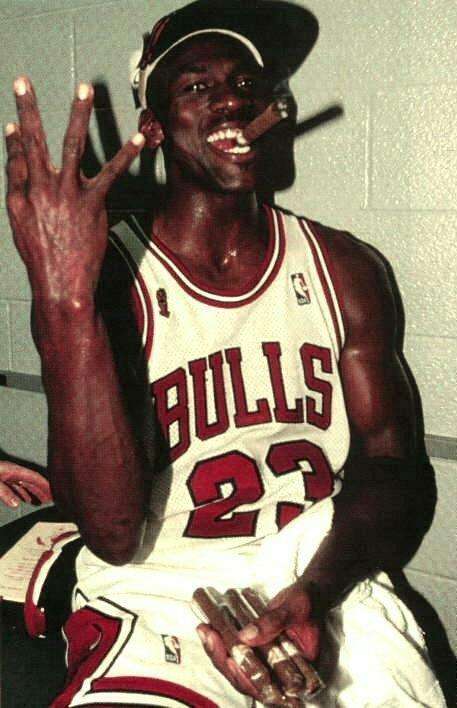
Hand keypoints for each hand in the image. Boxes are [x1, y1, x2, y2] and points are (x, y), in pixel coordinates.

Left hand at [0, 462, 51, 507]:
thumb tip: (16, 504)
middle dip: (41, 490)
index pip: (34, 476)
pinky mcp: (2, 480)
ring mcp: (7, 476)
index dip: (44, 484)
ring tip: (42, 501)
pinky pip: (16, 488)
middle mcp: (12, 472)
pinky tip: (25, 499)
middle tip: (51, 499)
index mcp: (12, 469)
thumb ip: (5, 492)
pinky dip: (23, 494)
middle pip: (31, 481)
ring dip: (33, 493)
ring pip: (24, 485)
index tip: (53, 490)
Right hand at [5, 77, 162, 306]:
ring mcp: (67, 193)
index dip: (14, 138)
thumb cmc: (43, 258)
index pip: (15, 157)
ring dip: (78, 114)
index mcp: (20, 195)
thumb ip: (19, 193)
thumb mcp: (21, 225)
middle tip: (23, 81)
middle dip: (27, 109)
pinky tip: (138, 138)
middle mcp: (40, 188)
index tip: (14, 122)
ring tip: (85, 88)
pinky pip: (111, 173)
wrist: (61, 284)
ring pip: (72, 145)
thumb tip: (18, 166)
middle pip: (33, 141)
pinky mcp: (92, 203)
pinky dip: (126, 154)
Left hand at [197, 581, 321, 700]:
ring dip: (219, 652)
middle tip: (209, 637)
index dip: (246, 677)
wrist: (309, 594)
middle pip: (247, 680)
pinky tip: (210, 630)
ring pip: (238, 669)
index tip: (230, 660)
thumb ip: (272, 623)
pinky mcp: (258, 655)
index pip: (268, 687)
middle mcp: (281, 677)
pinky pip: (237, 655)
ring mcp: (268, 667)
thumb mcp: (293, 609)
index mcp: (298, 674)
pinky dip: (223, 643)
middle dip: (224, 660)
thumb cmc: (308, 603)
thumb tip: (246, 636)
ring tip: (205, 631)